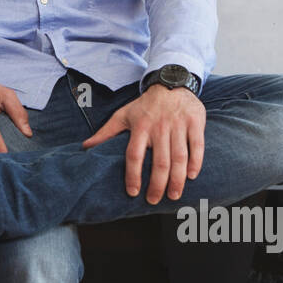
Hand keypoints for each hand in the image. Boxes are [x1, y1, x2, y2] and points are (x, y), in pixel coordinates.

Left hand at [81, 85, 204, 203]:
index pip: (134, 155)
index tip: (132, 192)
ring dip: (177, 179)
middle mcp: (159, 126)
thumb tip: (85, 147)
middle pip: (159, 161)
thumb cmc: (145, 105)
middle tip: (154, 200)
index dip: (133, 175)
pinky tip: (192, 176)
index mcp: (140, 126)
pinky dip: (196, 162)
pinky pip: (197, 145)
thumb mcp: (123, 115)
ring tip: (174, 195)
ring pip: (179, 156)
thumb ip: (106, 133)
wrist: (171, 82)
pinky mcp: (195, 122)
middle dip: (157, 184)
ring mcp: (178, 124)